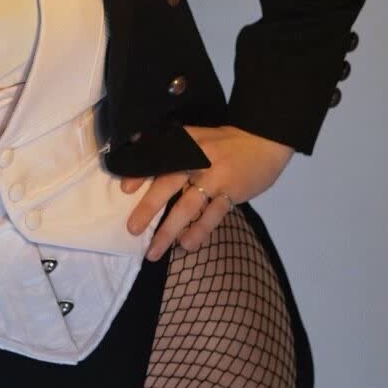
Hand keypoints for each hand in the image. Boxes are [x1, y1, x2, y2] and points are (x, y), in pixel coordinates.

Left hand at [121, 125, 294, 260]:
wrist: (263, 142)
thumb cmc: (222, 143)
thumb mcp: (194, 137)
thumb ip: (168, 147)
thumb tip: (135, 151)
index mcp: (185, 144)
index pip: (159, 158)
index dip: (140, 174)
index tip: (125, 190)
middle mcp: (197, 160)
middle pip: (168, 184)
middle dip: (149, 208)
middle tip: (132, 229)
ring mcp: (215, 178)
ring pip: (188, 206)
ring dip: (169, 230)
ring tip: (154, 251)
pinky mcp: (231, 193)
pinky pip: (213, 215)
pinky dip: (199, 230)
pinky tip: (186, 244)